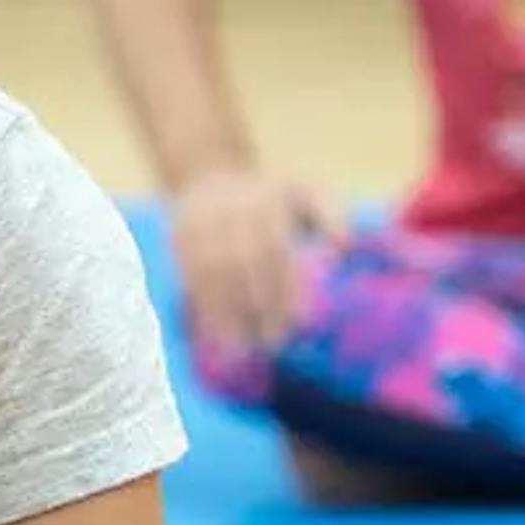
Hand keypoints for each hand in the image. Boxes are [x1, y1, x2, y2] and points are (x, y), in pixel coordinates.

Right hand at [169, 167, 333, 355]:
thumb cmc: (271, 195)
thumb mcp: (307, 192)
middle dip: (259, 306)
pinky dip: (202, 310)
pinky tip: (215, 337)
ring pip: (213, 275)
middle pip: (243, 264)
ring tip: (244, 351)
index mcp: (267, 202)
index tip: (300, 323)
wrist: (209, 172)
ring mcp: (201, 225)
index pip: (276, 250)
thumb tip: (345, 251)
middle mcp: (231, 212)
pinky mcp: (179, 241)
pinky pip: (189, 279)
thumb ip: (333, 218)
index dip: (287, 287)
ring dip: (227, 315)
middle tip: (276, 343)